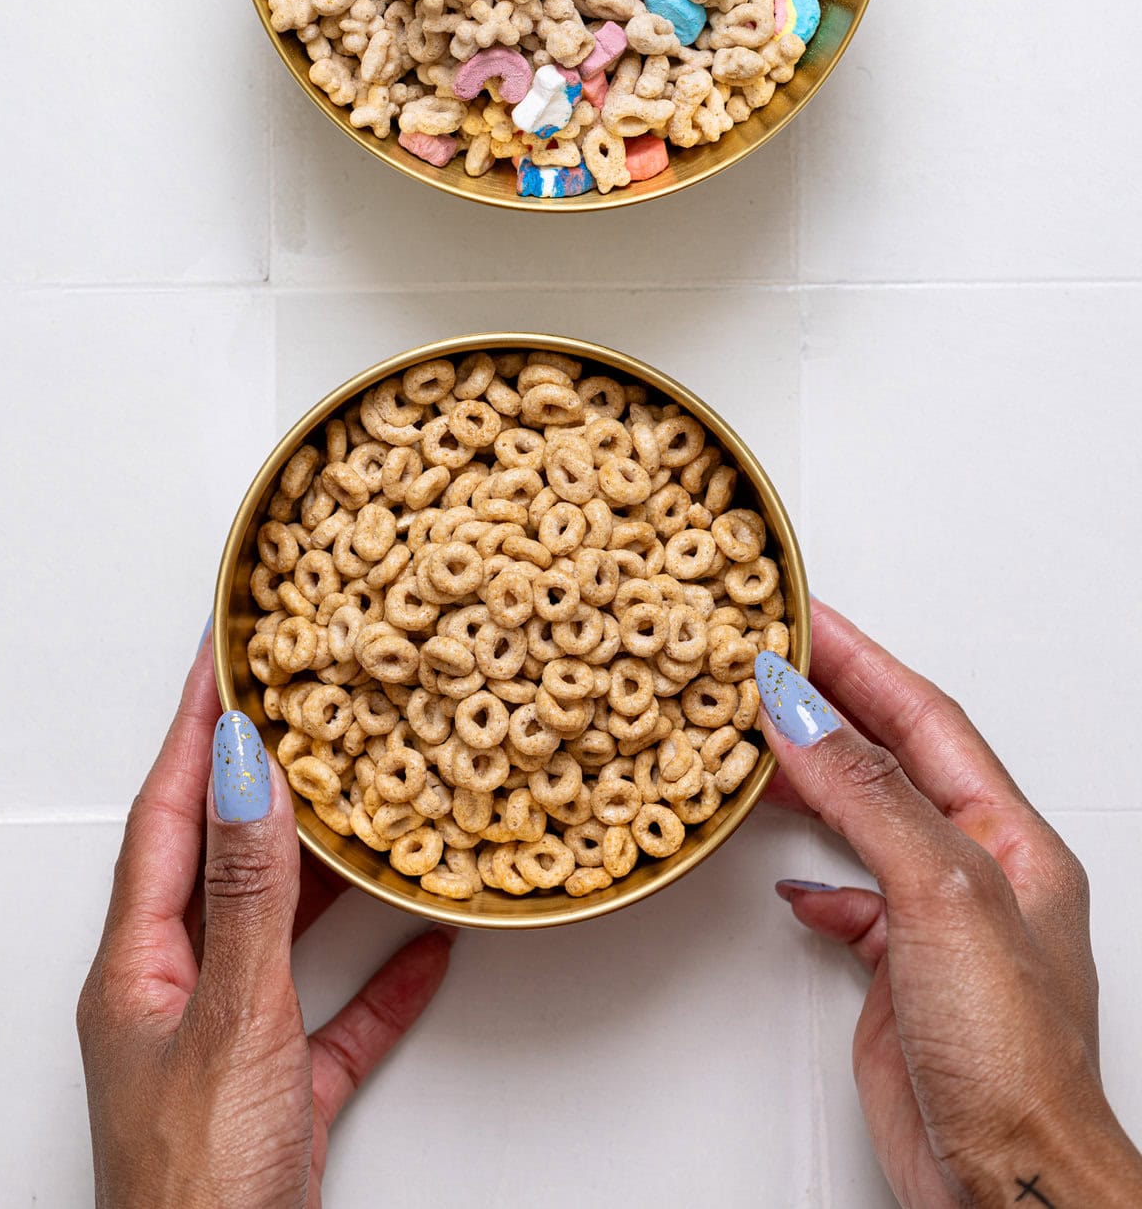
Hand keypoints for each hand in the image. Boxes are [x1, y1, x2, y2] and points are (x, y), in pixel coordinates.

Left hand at [77, 633, 452, 1207]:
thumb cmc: (199, 1189)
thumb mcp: (233, 1020)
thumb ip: (250, 894)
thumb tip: (250, 769)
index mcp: (137, 967)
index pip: (167, 813)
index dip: (197, 726)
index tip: (224, 649)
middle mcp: (173, 996)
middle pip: (222, 862)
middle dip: (266, 781)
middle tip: (309, 706)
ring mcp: (225, 1049)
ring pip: (280, 933)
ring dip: (329, 874)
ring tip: (370, 802)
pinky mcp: (277, 1103)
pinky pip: (333, 1018)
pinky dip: (379, 980)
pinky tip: (426, 948)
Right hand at [757, 600, 1141, 1208]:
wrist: (1008, 1187)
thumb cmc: (1014, 1060)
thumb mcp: (944, 897)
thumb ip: (871, 800)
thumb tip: (805, 719)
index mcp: (1011, 837)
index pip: (925, 718)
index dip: (860, 661)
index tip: (803, 617)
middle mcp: (979, 872)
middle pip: (893, 760)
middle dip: (830, 706)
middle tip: (765, 660)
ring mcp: (940, 926)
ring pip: (866, 824)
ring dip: (811, 782)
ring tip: (757, 741)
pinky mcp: (903, 978)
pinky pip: (851, 902)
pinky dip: (811, 880)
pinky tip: (786, 881)